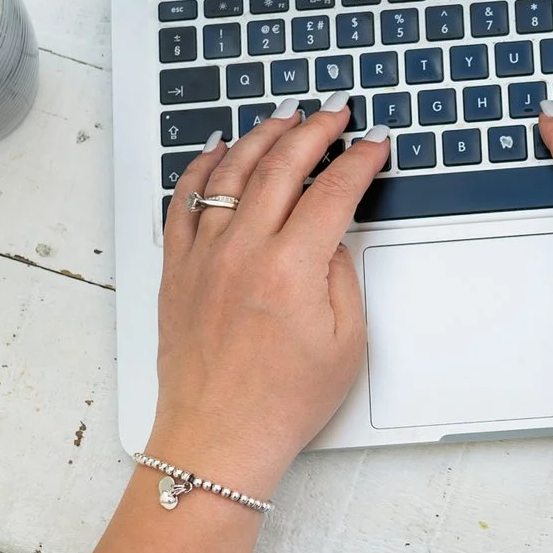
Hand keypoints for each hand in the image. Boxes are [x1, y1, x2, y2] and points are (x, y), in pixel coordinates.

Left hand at [150, 103, 390, 498]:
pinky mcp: (177, 269)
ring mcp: (204, 256)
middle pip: (282, 165)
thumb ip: (341, 275)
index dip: (361, 161)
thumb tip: (330, 234)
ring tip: (284, 117)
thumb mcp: (345, 342)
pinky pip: (184, 200)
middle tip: (335, 113)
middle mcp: (244, 252)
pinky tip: (217, 148)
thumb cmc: (282, 403)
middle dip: (315, 130)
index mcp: (292, 269)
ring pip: (232, 171)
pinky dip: (202, 166)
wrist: (219, 439)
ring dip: (262, 136)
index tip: (376, 144)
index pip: (334, 191)